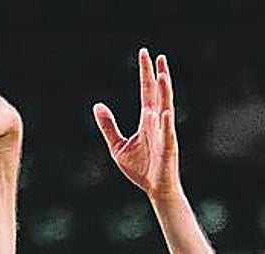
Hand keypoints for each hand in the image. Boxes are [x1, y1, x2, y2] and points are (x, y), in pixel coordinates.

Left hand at [93, 49, 179, 199]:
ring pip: (166, 108)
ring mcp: (164, 134)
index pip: (147, 91)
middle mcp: (158, 122)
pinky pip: (167, 134)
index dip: (145, 73)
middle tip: (157, 56)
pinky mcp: (168, 149)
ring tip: (162, 76)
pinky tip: (164, 112)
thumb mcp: (117, 146)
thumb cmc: (140, 169)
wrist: (154, 189)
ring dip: (164, 93)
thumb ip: (108, 126)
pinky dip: (166, 123)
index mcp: (147, 120)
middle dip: (158, 75)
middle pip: (159, 94)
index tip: (144, 54)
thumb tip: (97, 105)